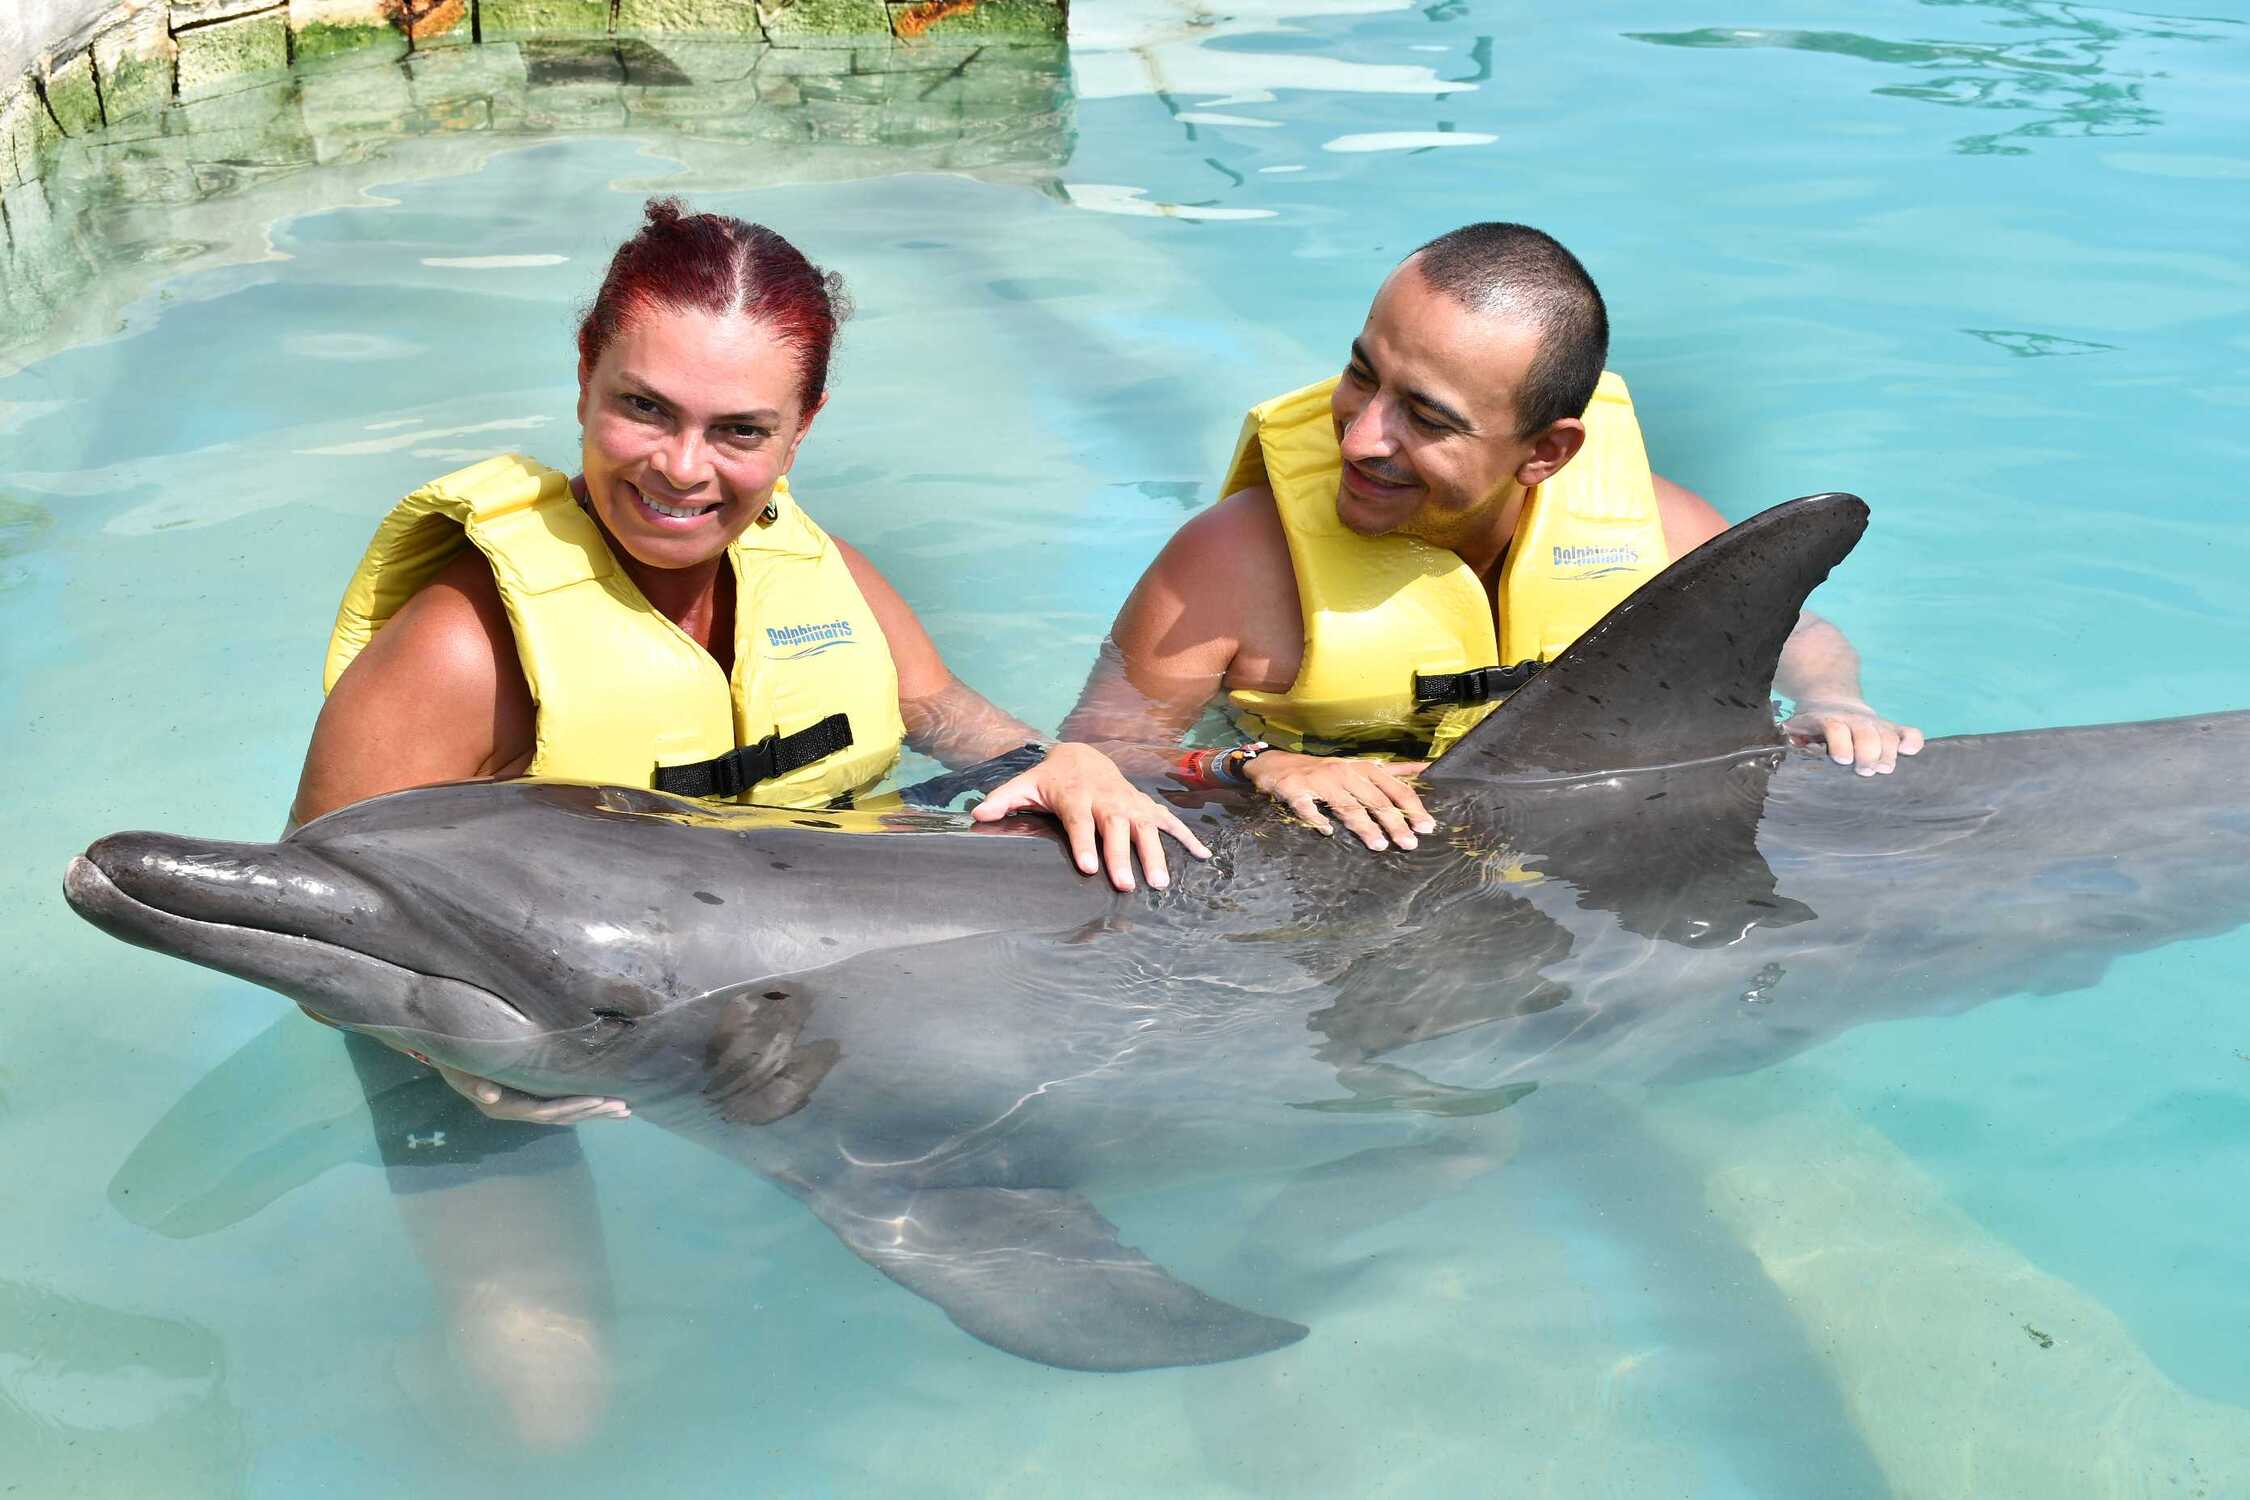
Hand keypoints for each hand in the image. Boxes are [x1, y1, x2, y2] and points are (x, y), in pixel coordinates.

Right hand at [431, 1062, 630, 1124]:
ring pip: (565, 1115)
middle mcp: (517, 1111)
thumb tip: (491, 1097)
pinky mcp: (529, 1100)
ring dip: (594, 1113)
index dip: (572, 1106)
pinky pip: (560, 1107)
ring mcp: (524, 1108)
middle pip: (561, 1116)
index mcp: (505, 1107)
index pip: (546, 1111)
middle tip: (623, 1107)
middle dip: (593, 1112)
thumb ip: (475, 1083)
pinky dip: (583, 1106)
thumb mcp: (461, 1071)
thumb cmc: (456, 1060)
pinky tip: (603, 1105)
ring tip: (624, 1111)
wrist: (449, 1058)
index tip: (600, 1100)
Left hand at [971, 741, 1211, 891]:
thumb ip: (1002, 799)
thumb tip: (977, 814)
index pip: (1080, 822)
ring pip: (1145, 828)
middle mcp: (1107, 800)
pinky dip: (1187, 838)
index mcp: (1077, 797)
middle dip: (1122, 856)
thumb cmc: (1051, 778)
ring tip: (1161, 883)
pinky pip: (1169, 821)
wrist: (1082, 754)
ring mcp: (1130, 803)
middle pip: (1116, 829)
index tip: (1087, 867)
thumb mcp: (1024, 784)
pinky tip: (1203, 857)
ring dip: (1155, 854)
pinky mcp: (1145, 806)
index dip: (1084, 844)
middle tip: (1125, 885)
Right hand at [1243, 749, 1435, 850]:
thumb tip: (1425, 769)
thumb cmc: (1326, 770)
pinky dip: (1318, 820)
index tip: (1427, 827)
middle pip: (1375, 800)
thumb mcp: (1360, 767)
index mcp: (1363, 769)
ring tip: (1378, 846)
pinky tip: (1327, 832)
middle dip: (1394, 823)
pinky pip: (1308, 807)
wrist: (1277, 764)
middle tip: (1409, 844)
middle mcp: (1344, 772)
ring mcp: (1320, 780)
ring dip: (1364, 826)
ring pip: (1347, 805)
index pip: (1394, 788)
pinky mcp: (1295, 789)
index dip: (1412, 807)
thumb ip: (1392, 772)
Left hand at [1784, 698, 1923, 775]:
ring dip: (1889, 752)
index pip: (1836, 727)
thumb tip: (1787, 756)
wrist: (1830, 698)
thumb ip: (1792, 742)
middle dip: (1868, 753)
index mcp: (1827, 720)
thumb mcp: (1796, 730)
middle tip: (1865, 770)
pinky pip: (1909, 731)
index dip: (1841, 743)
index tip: (1842, 760)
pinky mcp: (1890, 727)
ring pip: (1888, 735)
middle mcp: (1854, 720)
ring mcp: (1874, 723)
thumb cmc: (1811, 726)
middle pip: (1867, 733)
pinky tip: (1909, 752)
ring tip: (1884, 768)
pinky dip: (1913, 741)